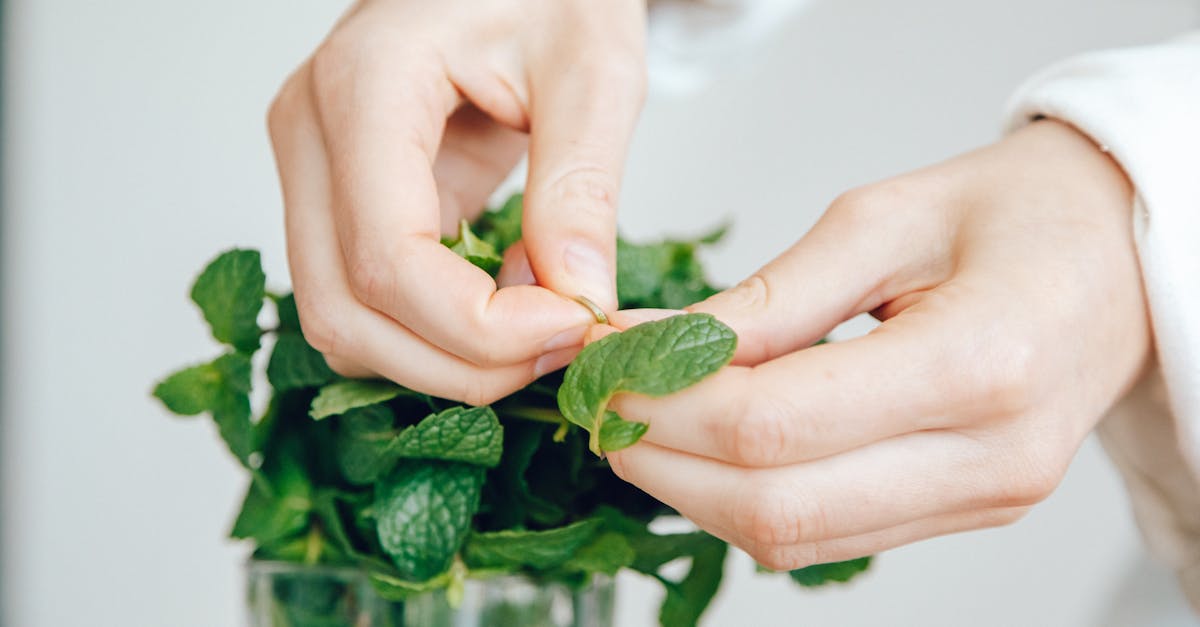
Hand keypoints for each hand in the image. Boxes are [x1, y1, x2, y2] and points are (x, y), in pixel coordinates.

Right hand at [267, 0, 645, 403]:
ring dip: (440, 357)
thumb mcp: (593, 70)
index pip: (386, 259)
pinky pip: (362, 299)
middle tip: (561, 348)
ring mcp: (313, 168)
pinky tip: (507, 306)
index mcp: (363, 85)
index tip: (571, 328)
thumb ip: (581, 187)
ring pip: (341, 322)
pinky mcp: (339, 198)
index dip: (478, 326)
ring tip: (537, 327)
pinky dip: (432, 331)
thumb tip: (578, 304)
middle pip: (345, 310)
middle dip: (458, 362)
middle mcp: (310, 131)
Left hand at [599, 120, 1149, 569]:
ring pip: (792, 539)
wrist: (1117, 259)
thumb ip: (771, 298)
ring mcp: (980, 501)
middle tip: (602, 403)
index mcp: (979, 365)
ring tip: (640, 423)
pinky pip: (826, 537)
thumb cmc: (1015, 216)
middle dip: (663, 460)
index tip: (605, 366)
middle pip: (773, 506)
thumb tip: (658, 347)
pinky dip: (746, 501)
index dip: (666, 404)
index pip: (775, 425)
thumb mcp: (886, 218)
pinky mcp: (962, 513)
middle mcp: (989, 460)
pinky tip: (705, 449)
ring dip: (693, 492)